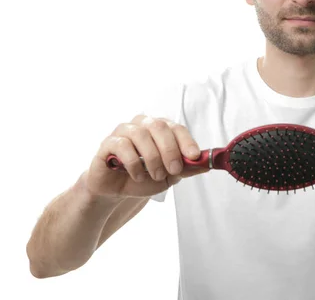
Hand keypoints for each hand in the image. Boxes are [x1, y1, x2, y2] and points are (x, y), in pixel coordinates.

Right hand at [86, 114, 207, 197]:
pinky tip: (137, 175)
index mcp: (160, 129)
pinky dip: (133, 163)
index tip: (193, 156)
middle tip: (174, 169)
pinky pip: (122, 145)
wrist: (118, 191)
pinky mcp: (108, 142)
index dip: (186, 141)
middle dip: (170, 150)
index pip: (176, 128)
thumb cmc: (144, 177)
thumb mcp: (170, 175)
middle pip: (159, 127)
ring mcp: (124, 131)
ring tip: (155, 175)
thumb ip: (186, 168)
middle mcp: (143, 125)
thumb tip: (206, 164)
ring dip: (152, 159)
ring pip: (141, 135)